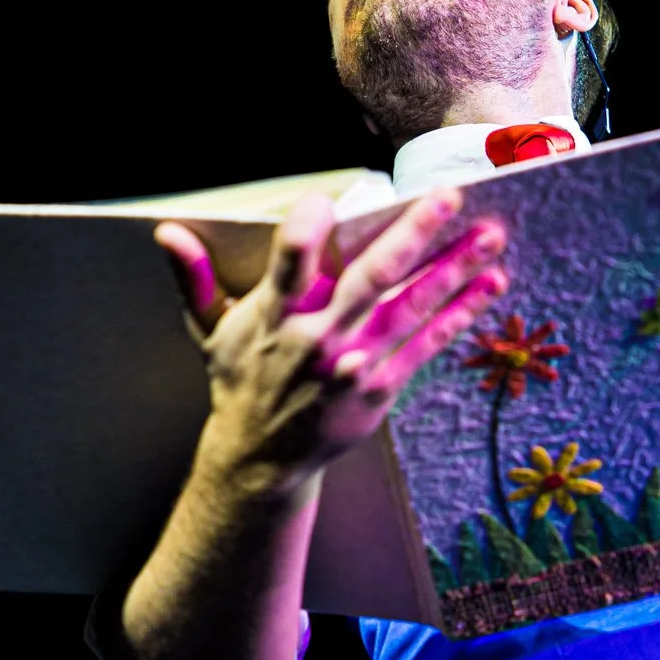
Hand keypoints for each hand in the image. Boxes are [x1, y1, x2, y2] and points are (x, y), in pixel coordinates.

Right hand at [154, 191, 508, 483]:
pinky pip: (425, 345)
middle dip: (410, 237)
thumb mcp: (209, 332)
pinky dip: (459, 315)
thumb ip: (195, 278)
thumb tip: (167, 232)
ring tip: (491, 236)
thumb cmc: (240, 384)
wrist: (261, 462)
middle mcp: (316, 340)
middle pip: (368, 281)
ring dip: (454, 271)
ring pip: (410, 309)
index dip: (305, 233)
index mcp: (272, 318)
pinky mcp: (379, 389)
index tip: (326, 201)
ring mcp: (353, 366)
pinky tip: (490, 286)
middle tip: (448, 198)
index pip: (287, 266)